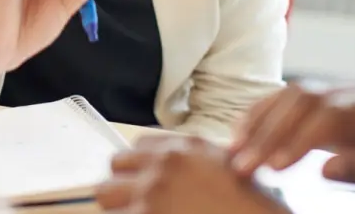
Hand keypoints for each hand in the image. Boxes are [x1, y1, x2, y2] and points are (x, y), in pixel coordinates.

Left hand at [96, 135, 291, 213]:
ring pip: (105, 194)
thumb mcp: (223, 168)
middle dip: (122, 185)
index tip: (142, 181)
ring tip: (135, 213)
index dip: (138, 167)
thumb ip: (192, 162)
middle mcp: (164, 164)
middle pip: (116, 164)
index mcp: (183, 149)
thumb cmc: (249, 208)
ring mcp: (152, 192)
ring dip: (119, 206)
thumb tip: (167, 171)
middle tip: (134, 203)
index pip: (137, 146)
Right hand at [229, 83, 354, 208]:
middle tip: (241, 163)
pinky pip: (295, 104)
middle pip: (305, 98)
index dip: (297, 139)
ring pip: (293, 95)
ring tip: (234, 149)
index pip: (331, 114)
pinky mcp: (337, 106)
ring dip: (261, 121)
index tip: (272, 167)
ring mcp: (348, 94)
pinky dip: (268, 116)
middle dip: (269, 130)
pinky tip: (245, 133)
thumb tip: (324, 168)